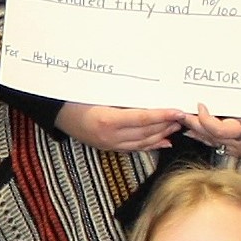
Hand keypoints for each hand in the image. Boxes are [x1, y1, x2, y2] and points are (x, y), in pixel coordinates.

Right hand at [55, 102, 184, 152]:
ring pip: (143, 142)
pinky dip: (151, 145)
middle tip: (184, 117)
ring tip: (176, 126)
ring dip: (162, 134)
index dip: (162, 115)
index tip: (178, 111)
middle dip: (167, 125)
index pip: (143, 118)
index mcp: (108, 120)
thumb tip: (150, 96)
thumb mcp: (99, 93)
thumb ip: (124, 97)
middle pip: (146, 132)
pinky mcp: (109, 147)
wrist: (57, 113)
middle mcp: (110, 136)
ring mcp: (109, 144)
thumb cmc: (77, 97)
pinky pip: (134, 148)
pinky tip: (163, 141)